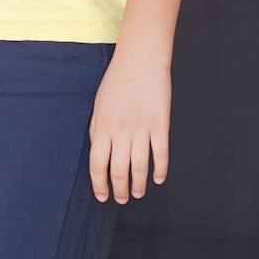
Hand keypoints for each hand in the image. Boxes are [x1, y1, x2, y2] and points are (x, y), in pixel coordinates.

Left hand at [87, 47, 170, 203]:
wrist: (140, 59)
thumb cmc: (117, 80)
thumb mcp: (99, 104)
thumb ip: (98, 129)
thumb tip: (99, 152)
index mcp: (103, 127)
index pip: (97, 165)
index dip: (99, 184)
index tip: (102, 195)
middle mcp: (121, 132)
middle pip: (118, 171)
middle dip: (119, 189)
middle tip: (121, 198)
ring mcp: (142, 130)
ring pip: (139, 168)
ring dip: (138, 185)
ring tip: (137, 193)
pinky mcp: (160, 125)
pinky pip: (160, 155)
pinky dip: (160, 170)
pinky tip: (158, 178)